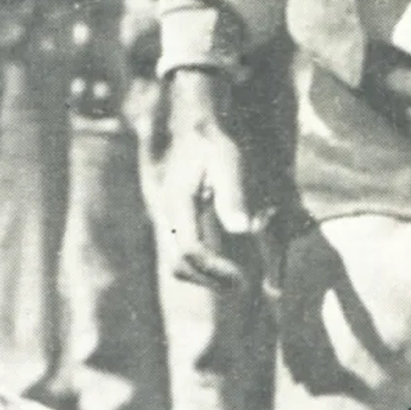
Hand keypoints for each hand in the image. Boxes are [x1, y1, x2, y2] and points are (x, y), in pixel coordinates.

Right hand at [159, 71, 254, 287]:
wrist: (197, 124)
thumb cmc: (216, 142)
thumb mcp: (229, 163)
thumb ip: (233, 195)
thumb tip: (242, 229)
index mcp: (178, 202)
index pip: (190, 250)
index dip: (215, 269)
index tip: (243, 278)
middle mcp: (168, 213)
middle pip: (178, 264)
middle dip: (209, 280)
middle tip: (241, 285)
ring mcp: (168, 216)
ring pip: (176, 263)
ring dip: (204, 278)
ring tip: (235, 280)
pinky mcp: (175, 218)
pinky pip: (181, 252)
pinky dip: (200, 267)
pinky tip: (224, 263)